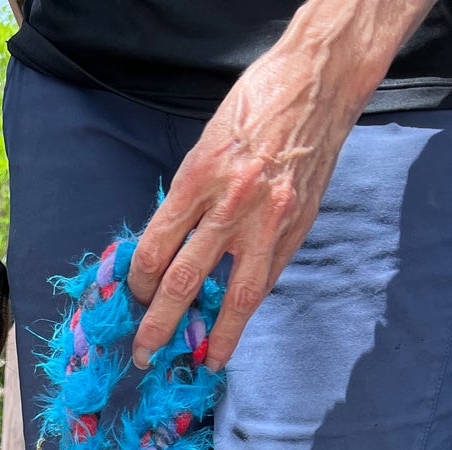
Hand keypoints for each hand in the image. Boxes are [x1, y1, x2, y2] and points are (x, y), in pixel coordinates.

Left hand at [127, 0, 433, 370]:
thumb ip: (188, 196)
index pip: (155, 246)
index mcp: (199, 177)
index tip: (132, 297)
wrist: (319, 84)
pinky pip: (265, 280)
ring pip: (234, 295)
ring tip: (203, 362)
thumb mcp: (206, 142)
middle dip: (160, 324)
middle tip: (144, 354)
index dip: (138, 281)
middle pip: (183, 280)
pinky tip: (236, 329)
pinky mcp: (295, 230)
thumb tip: (166, 244)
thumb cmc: (257, 104)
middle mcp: (232, 204)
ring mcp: (268, 222)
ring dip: (216, 336)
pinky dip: (247, 309)